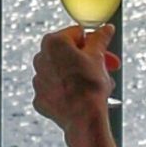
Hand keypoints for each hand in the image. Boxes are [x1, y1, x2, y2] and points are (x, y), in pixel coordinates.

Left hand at [32, 25, 117, 144]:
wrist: (83, 118)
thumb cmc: (90, 84)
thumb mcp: (98, 56)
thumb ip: (100, 38)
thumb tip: (106, 28)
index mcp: (52, 42)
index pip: (77, 34)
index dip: (94, 43)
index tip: (104, 52)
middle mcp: (40, 58)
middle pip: (69, 53)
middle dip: (89, 60)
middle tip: (107, 68)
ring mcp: (38, 80)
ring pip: (62, 72)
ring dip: (79, 75)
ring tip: (99, 86)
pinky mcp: (40, 98)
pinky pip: (56, 90)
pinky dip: (67, 91)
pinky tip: (81, 98)